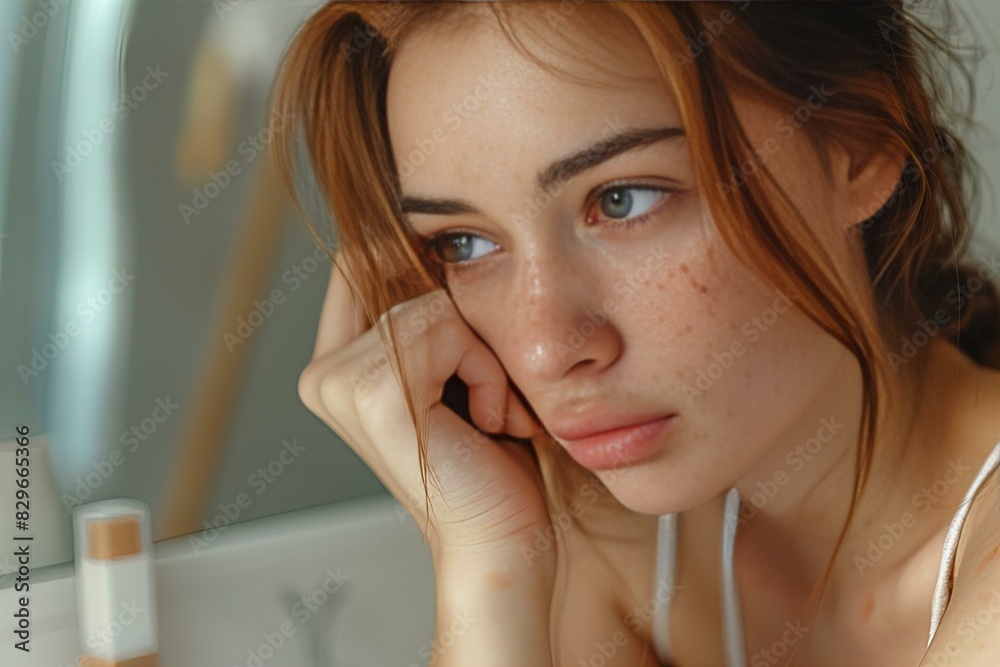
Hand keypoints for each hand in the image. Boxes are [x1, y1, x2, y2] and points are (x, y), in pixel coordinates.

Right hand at [297, 252, 554, 565]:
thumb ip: (430, 313)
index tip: (467, 308)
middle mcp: (326, 372)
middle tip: (486, 393)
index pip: (363, 259)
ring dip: (484, 356)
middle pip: (403, 272)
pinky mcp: (373, 394)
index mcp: (336, 365)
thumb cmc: (489, 466)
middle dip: (465, 325)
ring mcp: (340, 382)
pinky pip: (447, 330)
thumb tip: (439, 238)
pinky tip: (487, 421)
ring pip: (433, 303)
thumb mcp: (455, 372)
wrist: (500, 542)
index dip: (417, 259)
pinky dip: (486, 371)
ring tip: (490, 413)